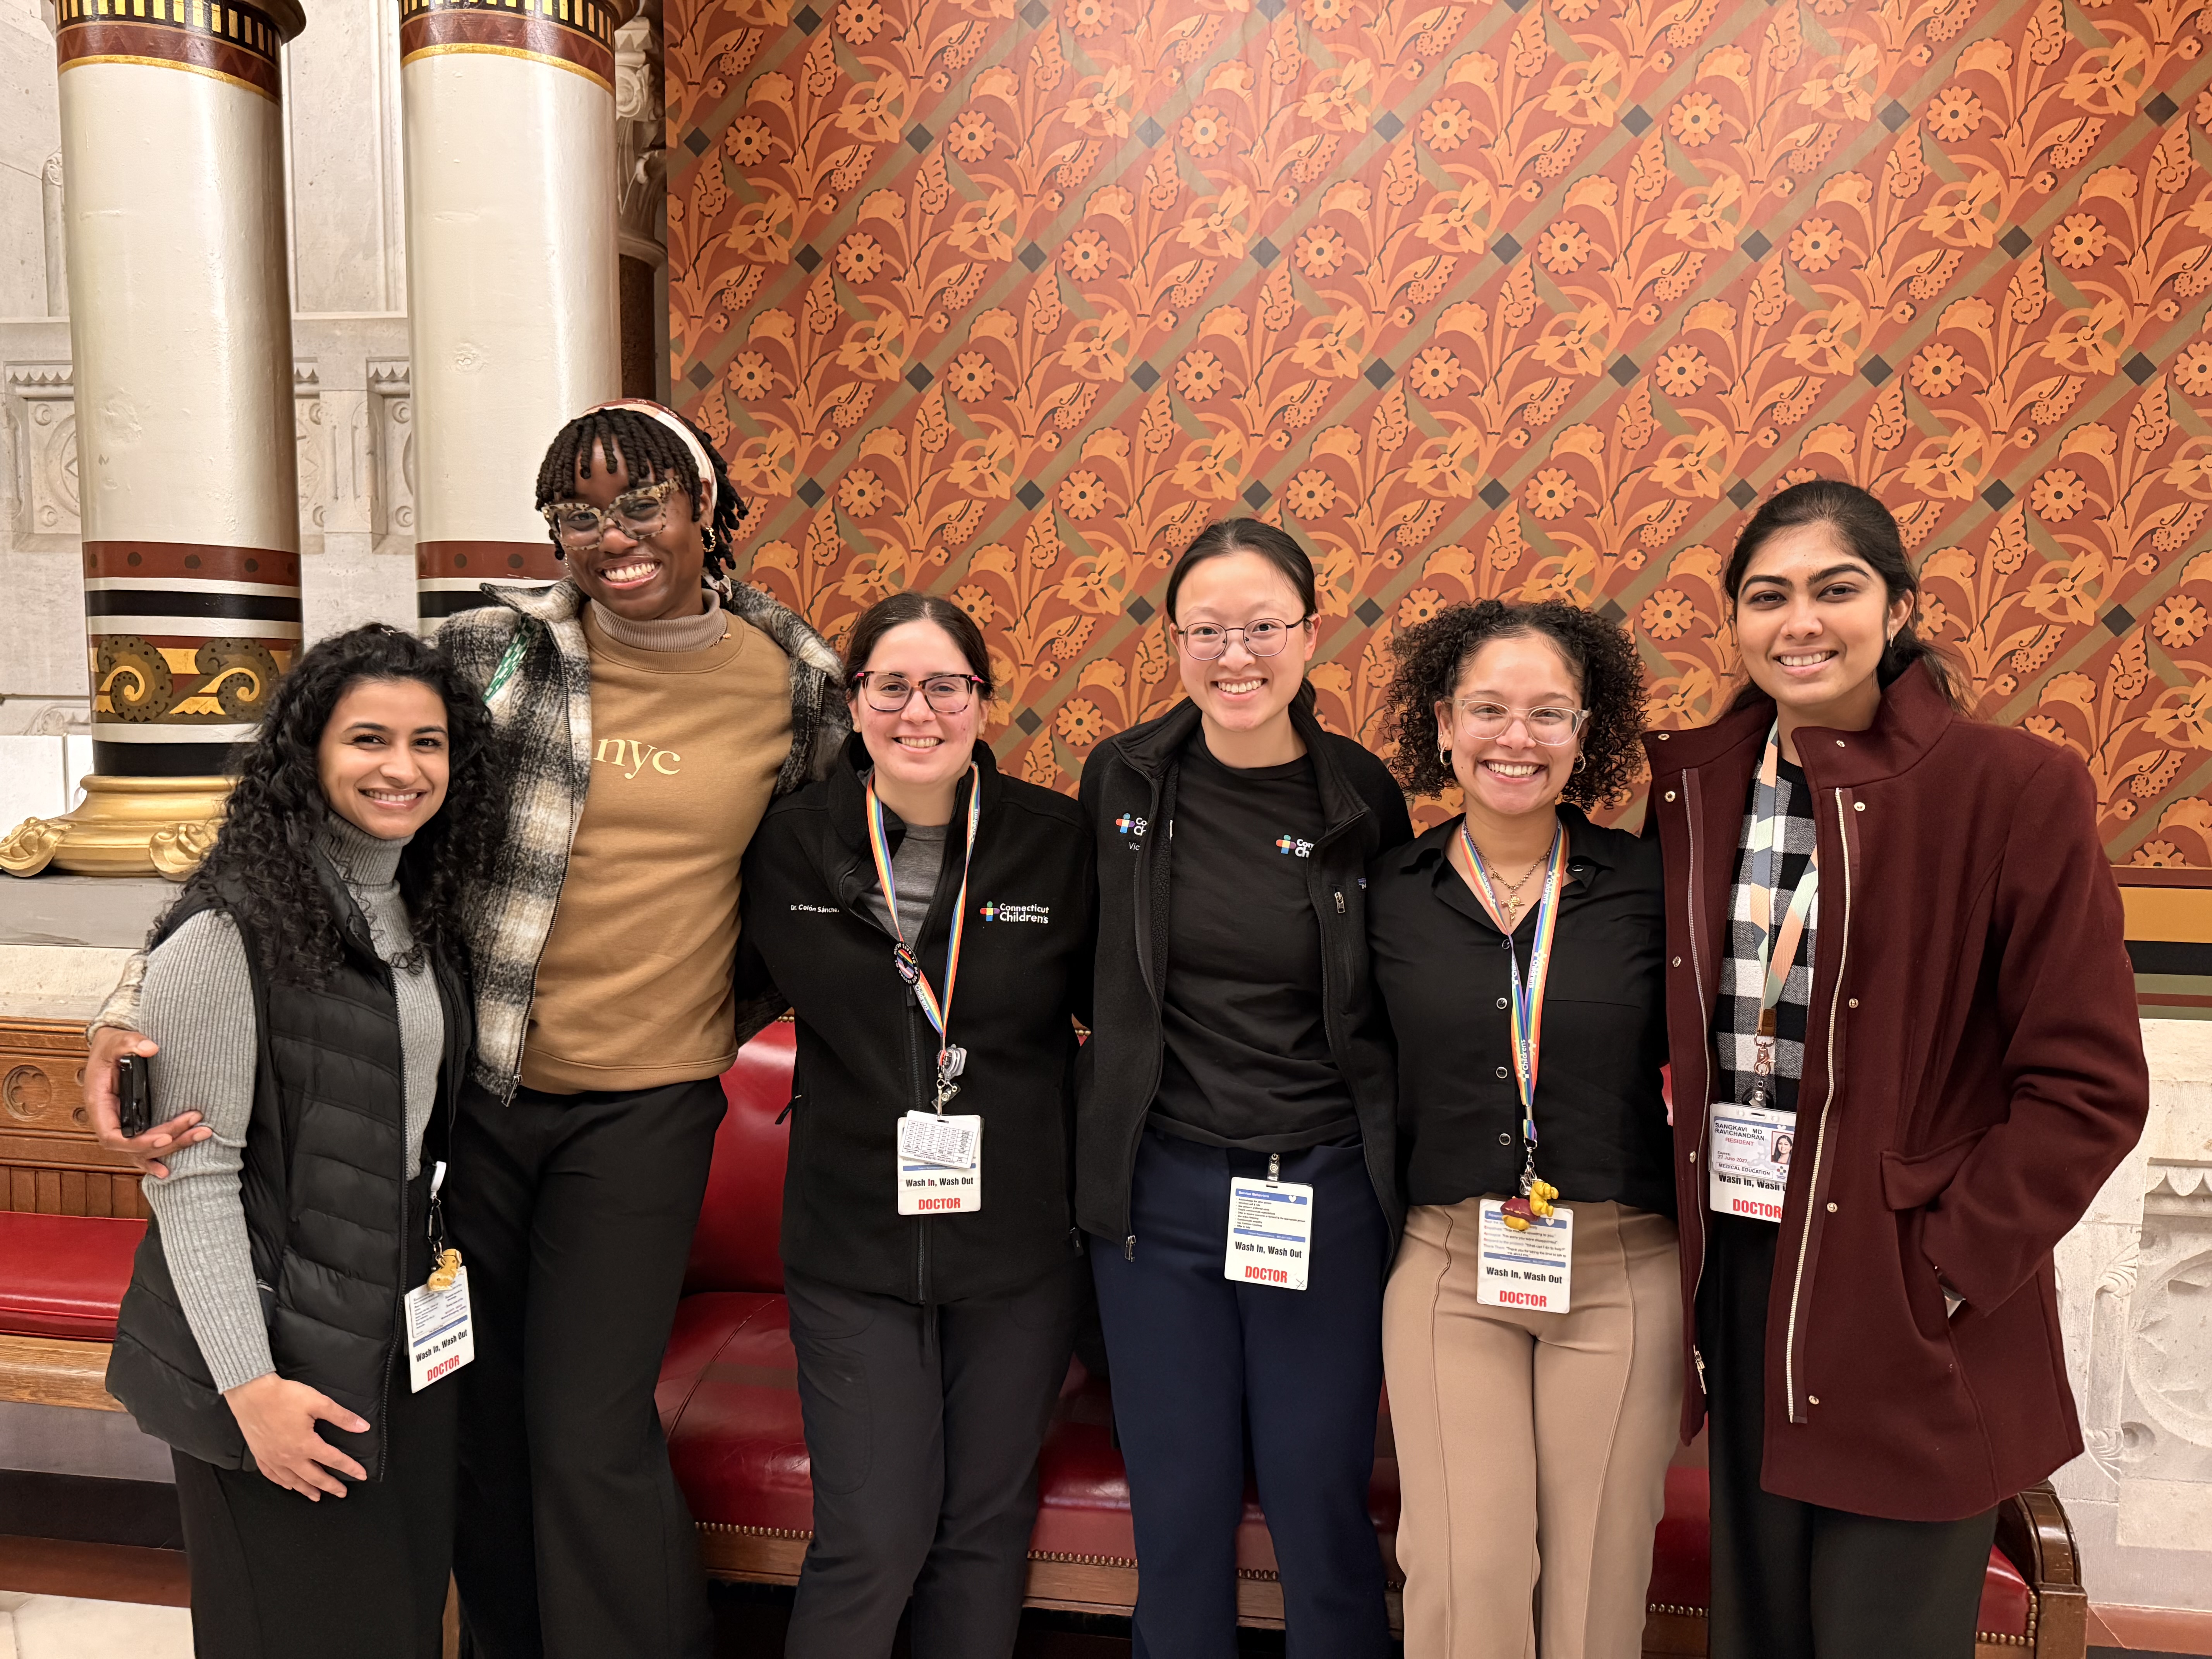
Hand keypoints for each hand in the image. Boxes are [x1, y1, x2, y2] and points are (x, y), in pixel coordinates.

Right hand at [85, 1027, 208, 1178]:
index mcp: (99, 1104)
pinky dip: (153, 1161)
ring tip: (200, 1135)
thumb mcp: (117, 1040)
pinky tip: (167, 1171)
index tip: (164, 1137)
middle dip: (166, 1141)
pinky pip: (140, 1149)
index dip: (137, 1142)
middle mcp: (108, 1119)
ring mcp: (120, 1125)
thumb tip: (150, 1047)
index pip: (112, 1136)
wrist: (110, 1049)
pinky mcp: (131, 1125)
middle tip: (195, 1129)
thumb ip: (131, 1042)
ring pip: (141, 1149)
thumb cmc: (110, 1047)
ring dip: (171, 1147)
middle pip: (134, 1146)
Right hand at [223, 1373, 368, 1499]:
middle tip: (341, 1493)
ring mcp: (272, 1458)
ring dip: (307, 1489)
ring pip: (292, 1481)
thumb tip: (363, 1427)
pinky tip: (288, 1486)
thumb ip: (342, 1417)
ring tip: (317, 1496)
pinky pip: (272, 1475)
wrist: (251, 1393)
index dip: (350, 1468)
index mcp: (305, 1444)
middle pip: (314, 1477)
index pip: (334, 1460)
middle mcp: (289, 1457)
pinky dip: (282, 1483)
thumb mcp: (318, 1402)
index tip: (362, 1476)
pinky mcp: (260, 1455)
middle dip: (330, 1486)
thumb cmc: (284, 1396)